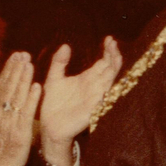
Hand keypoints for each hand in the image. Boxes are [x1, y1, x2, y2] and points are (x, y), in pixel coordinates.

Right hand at [0, 52, 39, 165]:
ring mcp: (8, 123)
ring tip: (29, 64)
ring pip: (16, 97)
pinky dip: (31, 99)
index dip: (8, 69)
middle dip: (15, 69)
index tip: (16, 55)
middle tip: (24, 53)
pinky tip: (37, 87)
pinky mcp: (19, 133)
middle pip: (7, 87)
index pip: (0, 85)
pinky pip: (26, 113)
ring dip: (23, 79)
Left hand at [37, 38, 123, 165]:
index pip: (103, 62)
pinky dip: (110, 86)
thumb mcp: (54, 78)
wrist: (49, 126)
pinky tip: (111, 76)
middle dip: (114, 55)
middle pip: (110, 68)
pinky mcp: (95, 107)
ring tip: (116, 54)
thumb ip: (59, 63)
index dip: (108, 51)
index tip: (109, 39)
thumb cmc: (53, 104)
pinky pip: (105, 95)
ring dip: (114, 68)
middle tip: (112, 42)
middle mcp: (95, 86)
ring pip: (110, 79)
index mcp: (87, 78)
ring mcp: (97, 96)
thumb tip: (66, 46)